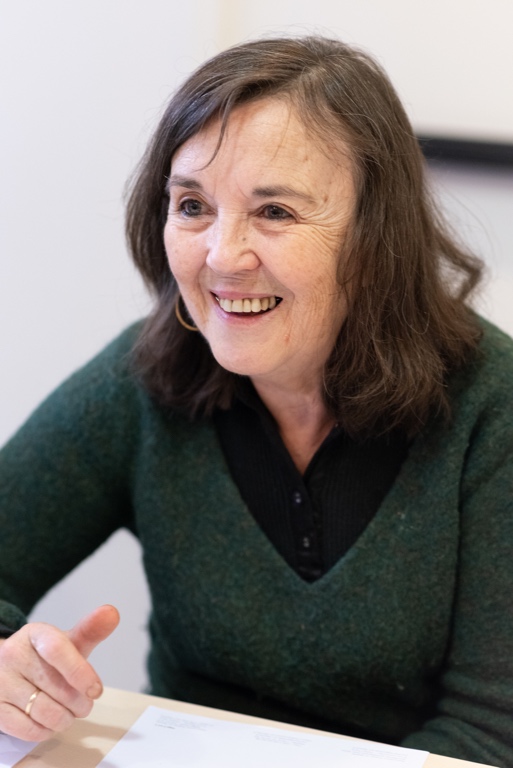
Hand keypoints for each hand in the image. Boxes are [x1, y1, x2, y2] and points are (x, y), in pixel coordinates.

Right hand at [0, 604, 118, 740]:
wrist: (7, 670)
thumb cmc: (44, 658)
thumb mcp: (66, 642)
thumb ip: (90, 630)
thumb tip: (112, 613)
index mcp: (35, 634)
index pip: (57, 650)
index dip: (79, 672)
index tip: (96, 690)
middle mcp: (13, 654)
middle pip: (56, 686)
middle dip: (79, 702)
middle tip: (85, 703)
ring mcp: (1, 682)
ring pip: (44, 711)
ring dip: (65, 718)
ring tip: (69, 713)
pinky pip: (28, 729)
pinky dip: (46, 731)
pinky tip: (49, 722)